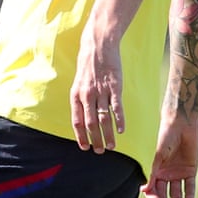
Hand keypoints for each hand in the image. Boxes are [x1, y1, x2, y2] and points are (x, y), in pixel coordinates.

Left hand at [70, 28, 124, 151]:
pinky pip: (117, 107)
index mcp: (76, 95)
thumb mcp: (78, 83)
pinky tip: (121, 130)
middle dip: (95, 140)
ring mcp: (101, 91)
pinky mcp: (115, 86)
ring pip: (104, 118)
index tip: (85, 147)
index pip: (77, 121)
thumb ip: (80, 100)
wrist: (99, 45)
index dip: (80, 136)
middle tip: (100, 151)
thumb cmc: (88, 65)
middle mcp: (87, 95)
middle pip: (91, 123)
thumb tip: (82, 118)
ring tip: (112, 146)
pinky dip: (119, 120)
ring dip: (108, 135)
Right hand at [141, 118, 197, 197]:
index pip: (152, 188)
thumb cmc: (166, 138)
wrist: (181, 126)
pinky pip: (189, 186)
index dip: (152, 196)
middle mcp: (165, 173)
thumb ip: (153, 173)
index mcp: (155, 170)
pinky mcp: (190, 171)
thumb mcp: (158, 156)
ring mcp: (178, 173)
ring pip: (176, 191)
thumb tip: (145, 189)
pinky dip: (189, 195)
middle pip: (163, 192)